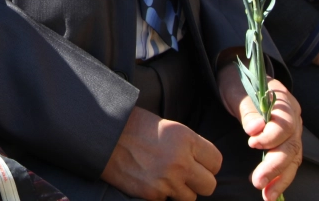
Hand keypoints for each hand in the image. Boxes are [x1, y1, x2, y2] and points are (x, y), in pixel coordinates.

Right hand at [100, 105, 221, 200]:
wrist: (102, 134)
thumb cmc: (133, 125)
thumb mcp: (166, 127)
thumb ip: (187, 145)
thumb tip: (201, 162)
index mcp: (185, 138)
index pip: (216, 162)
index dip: (207, 164)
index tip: (198, 163)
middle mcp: (180, 161)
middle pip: (209, 185)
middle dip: (198, 181)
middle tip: (184, 174)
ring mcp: (166, 180)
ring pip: (190, 198)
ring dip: (180, 190)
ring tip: (164, 176)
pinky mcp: (151, 194)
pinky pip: (167, 200)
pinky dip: (161, 194)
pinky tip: (149, 180)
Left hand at [217, 64, 302, 200]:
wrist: (240, 78)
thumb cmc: (239, 84)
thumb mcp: (239, 92)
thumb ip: (248, 110)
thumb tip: (256, 128)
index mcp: (285, 102)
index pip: (285, 124)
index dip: (271, 136)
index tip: (252, 143)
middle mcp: (294, 119)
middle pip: (291, 146)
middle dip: (275, 166)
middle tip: (257, 181)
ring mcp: (291, 133)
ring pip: (292, 158)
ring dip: (280, 178)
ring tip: (266, 195)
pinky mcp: (284, 143)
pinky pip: (288, 162)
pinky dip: (280, 177)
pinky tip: (271, 190)